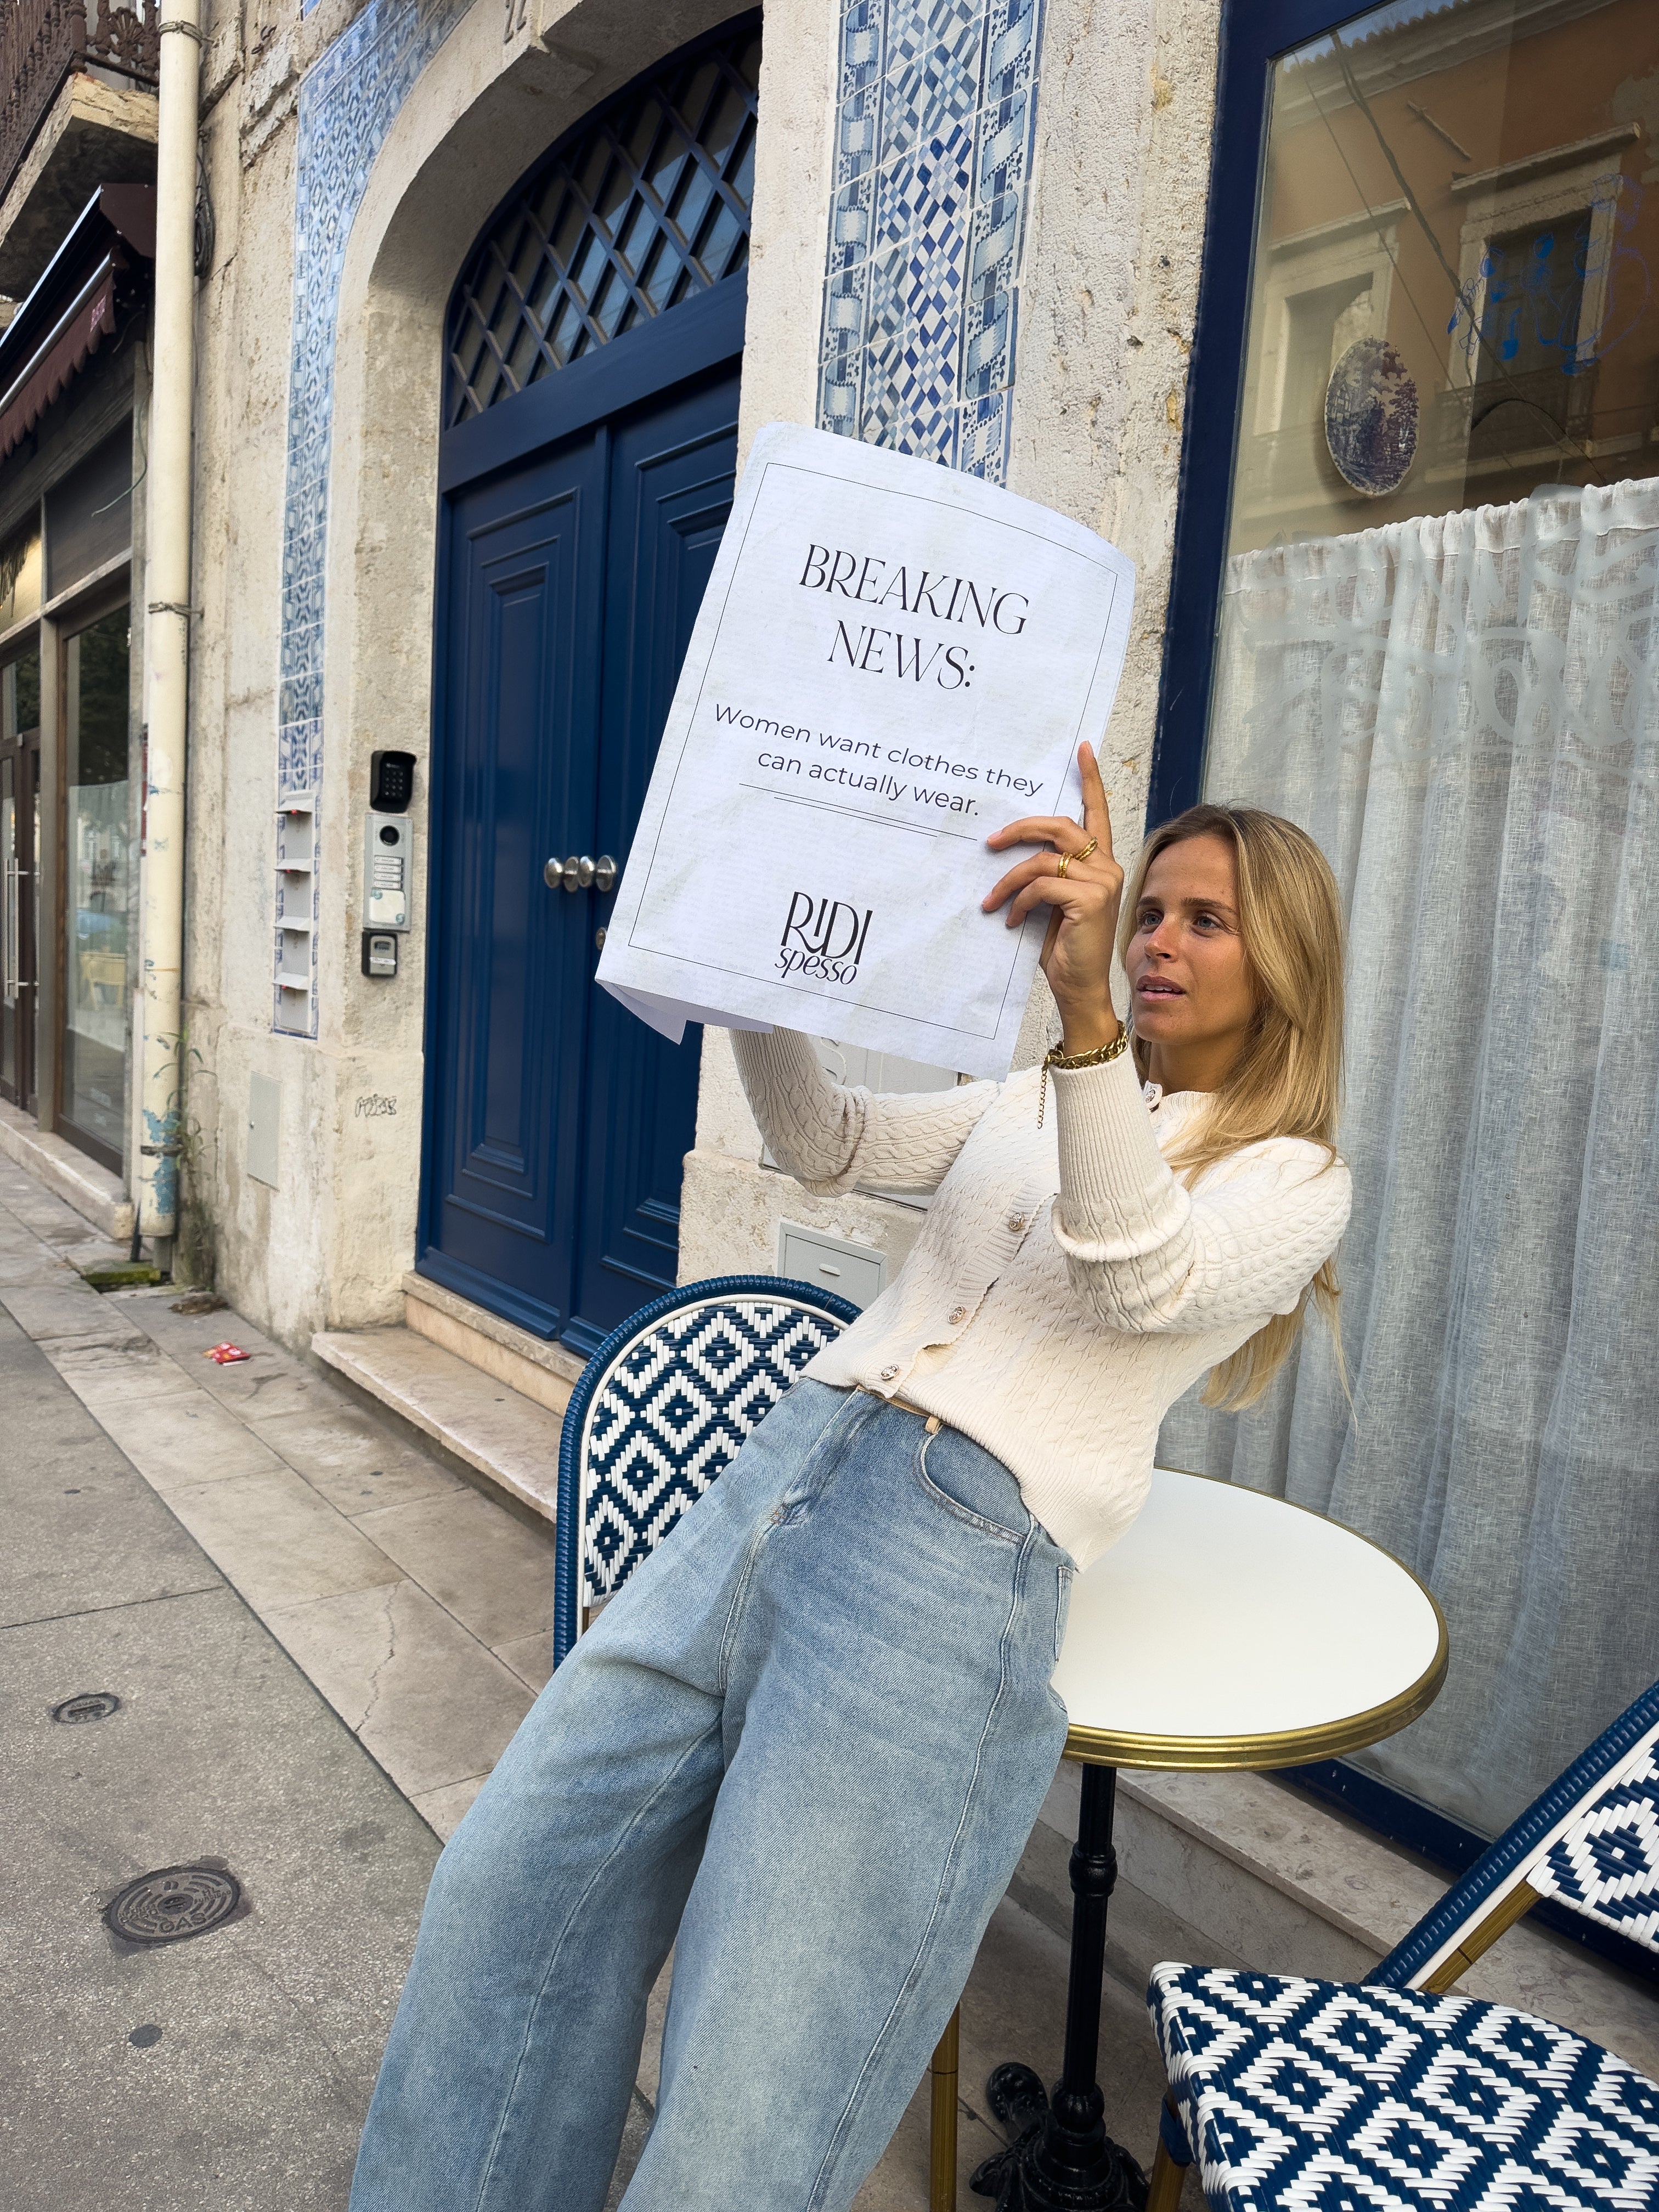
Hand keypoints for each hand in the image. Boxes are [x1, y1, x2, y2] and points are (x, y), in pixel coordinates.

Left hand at [982, 742, 1124, 1053]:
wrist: (1078, 987)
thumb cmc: (1064, 947)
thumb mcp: (1053, 903)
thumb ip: (1047, 873)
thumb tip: (1012, 850)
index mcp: (1100, 863)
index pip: (1097, 812)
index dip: (1090, 779)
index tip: (1082, 748)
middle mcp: (1107, 867)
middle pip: (1060, 827)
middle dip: (1021, 828)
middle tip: (991, 842)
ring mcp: (1102, 883)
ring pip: (1042, 860)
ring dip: (1008, 880)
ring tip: (992, 902)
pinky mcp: (1089, 900)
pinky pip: (1040, 886)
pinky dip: (1018, 902)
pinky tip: (1011, 920)